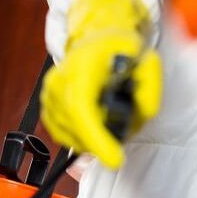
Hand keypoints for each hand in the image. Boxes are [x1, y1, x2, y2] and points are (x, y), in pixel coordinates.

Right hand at [40, 0, 161, 168]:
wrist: (95, 38)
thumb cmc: (119, 48)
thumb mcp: (145, 58)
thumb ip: (150, 85)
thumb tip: (144, 113)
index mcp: (81, 67)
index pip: (81, 109)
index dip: (96, 138)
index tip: (116, 159)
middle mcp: (59, 82)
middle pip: (77, 129)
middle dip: (105, 139)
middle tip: (126, 126)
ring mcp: (49, 96)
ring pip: (71, 137)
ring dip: (95, 138)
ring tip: (113, 117)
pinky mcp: (46, 108)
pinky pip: (64, 135)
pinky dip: (83, 136)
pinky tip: (97, 121)